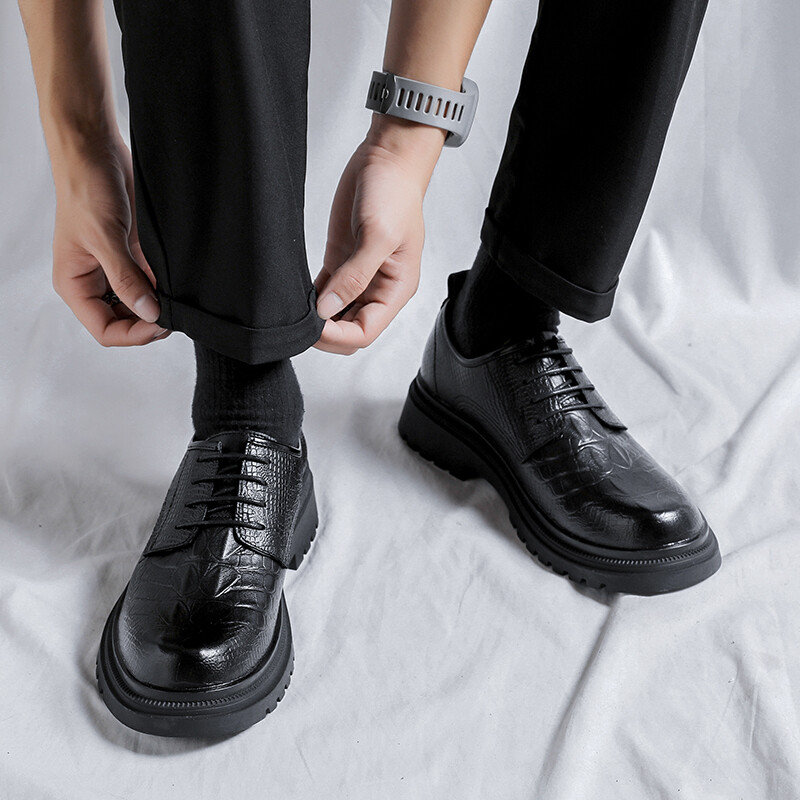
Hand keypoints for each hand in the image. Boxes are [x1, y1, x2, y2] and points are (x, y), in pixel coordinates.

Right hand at [51, 133, 169, 346]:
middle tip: (174, 311)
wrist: (97, 153)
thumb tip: (149, 313)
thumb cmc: (86, 190)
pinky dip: (164, 287)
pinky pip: (152, 283)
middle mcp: (94, 283)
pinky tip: (174, 279)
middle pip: (125, 323)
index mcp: (75, 285)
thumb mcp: (105, 238)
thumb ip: (126, 279)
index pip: (105, 330)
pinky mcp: (133, 258)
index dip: (134, 334)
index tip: (160, 323)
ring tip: (174, 293)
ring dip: (159, 304)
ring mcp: (115, 272)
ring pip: (141, 306)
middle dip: (149, 322)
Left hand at [314, 119, 443, 354]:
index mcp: (395, 289)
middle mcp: (378, 288)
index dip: (339, 336)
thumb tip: (327, 310)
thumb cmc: (394, 193)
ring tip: (296, 310)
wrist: (387, 159)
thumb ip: (355, 276)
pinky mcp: (341, 261)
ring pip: (336, 314)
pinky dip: (312, 299)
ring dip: (317, 317)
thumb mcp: (378, 236)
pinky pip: (325, 292)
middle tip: (300, 322)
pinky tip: (297, 296)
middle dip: (326, 332)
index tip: (314, 327)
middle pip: (350, 329)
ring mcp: (359, 276)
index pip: (365, 332)